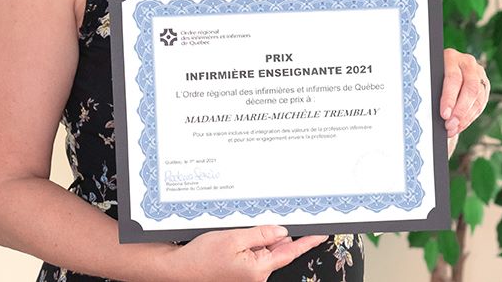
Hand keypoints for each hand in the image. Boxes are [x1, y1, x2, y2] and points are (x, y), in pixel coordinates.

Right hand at [166, 225, 327, 281]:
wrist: (180, 271)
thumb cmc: (201, 257)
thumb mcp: (233, 238)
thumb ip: (261, 234)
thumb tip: (282, 232)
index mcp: (259, 269)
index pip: (290, 252)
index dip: (307, 242)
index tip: (321, 234)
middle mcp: (257, 277)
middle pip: (276, 249)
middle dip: (272, 235)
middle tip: (255, 225)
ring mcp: (249, 277)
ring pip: (263, 251)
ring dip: (257, 239)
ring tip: (234, 236)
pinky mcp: (242, 275)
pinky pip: (253, 256)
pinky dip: (249, 245)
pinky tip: (233, 241)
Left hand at [440, 48, 488, 155]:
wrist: (444, 66)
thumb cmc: (432, 74)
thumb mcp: (430, 75)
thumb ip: (433, 88)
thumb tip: (430, 112)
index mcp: (451, 56)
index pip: (453, 78)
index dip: (449, 98)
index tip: (444, 114)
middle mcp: (467, 62)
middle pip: (469, 88)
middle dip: (460, 111)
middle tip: (450, 125)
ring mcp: (478, 72)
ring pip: (477, 98)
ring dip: (465, 117)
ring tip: (453, 129)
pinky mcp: (484, 84)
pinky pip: (481, 103)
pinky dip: (471, 117)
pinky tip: (461, 125)